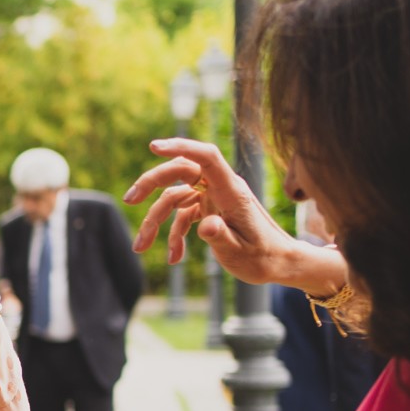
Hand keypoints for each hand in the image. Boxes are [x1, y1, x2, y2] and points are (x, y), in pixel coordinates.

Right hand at [123, 138, 340, 290]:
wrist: (279, 263)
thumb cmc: (264, 258)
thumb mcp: (241, 252)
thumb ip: (221, 236)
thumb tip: (205, 225)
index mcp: (232, 191)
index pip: (207, 158)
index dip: (182, 147)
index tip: (154, 147)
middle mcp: (220, 189)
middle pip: (181, 171)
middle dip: (152, 182)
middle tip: (130, 200)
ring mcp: (213, 199)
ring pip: (174, 197)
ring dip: (154, 221)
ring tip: (139, 247)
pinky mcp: (208, 211)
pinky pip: (181, 216)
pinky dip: (173, 236)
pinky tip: (174, 258)